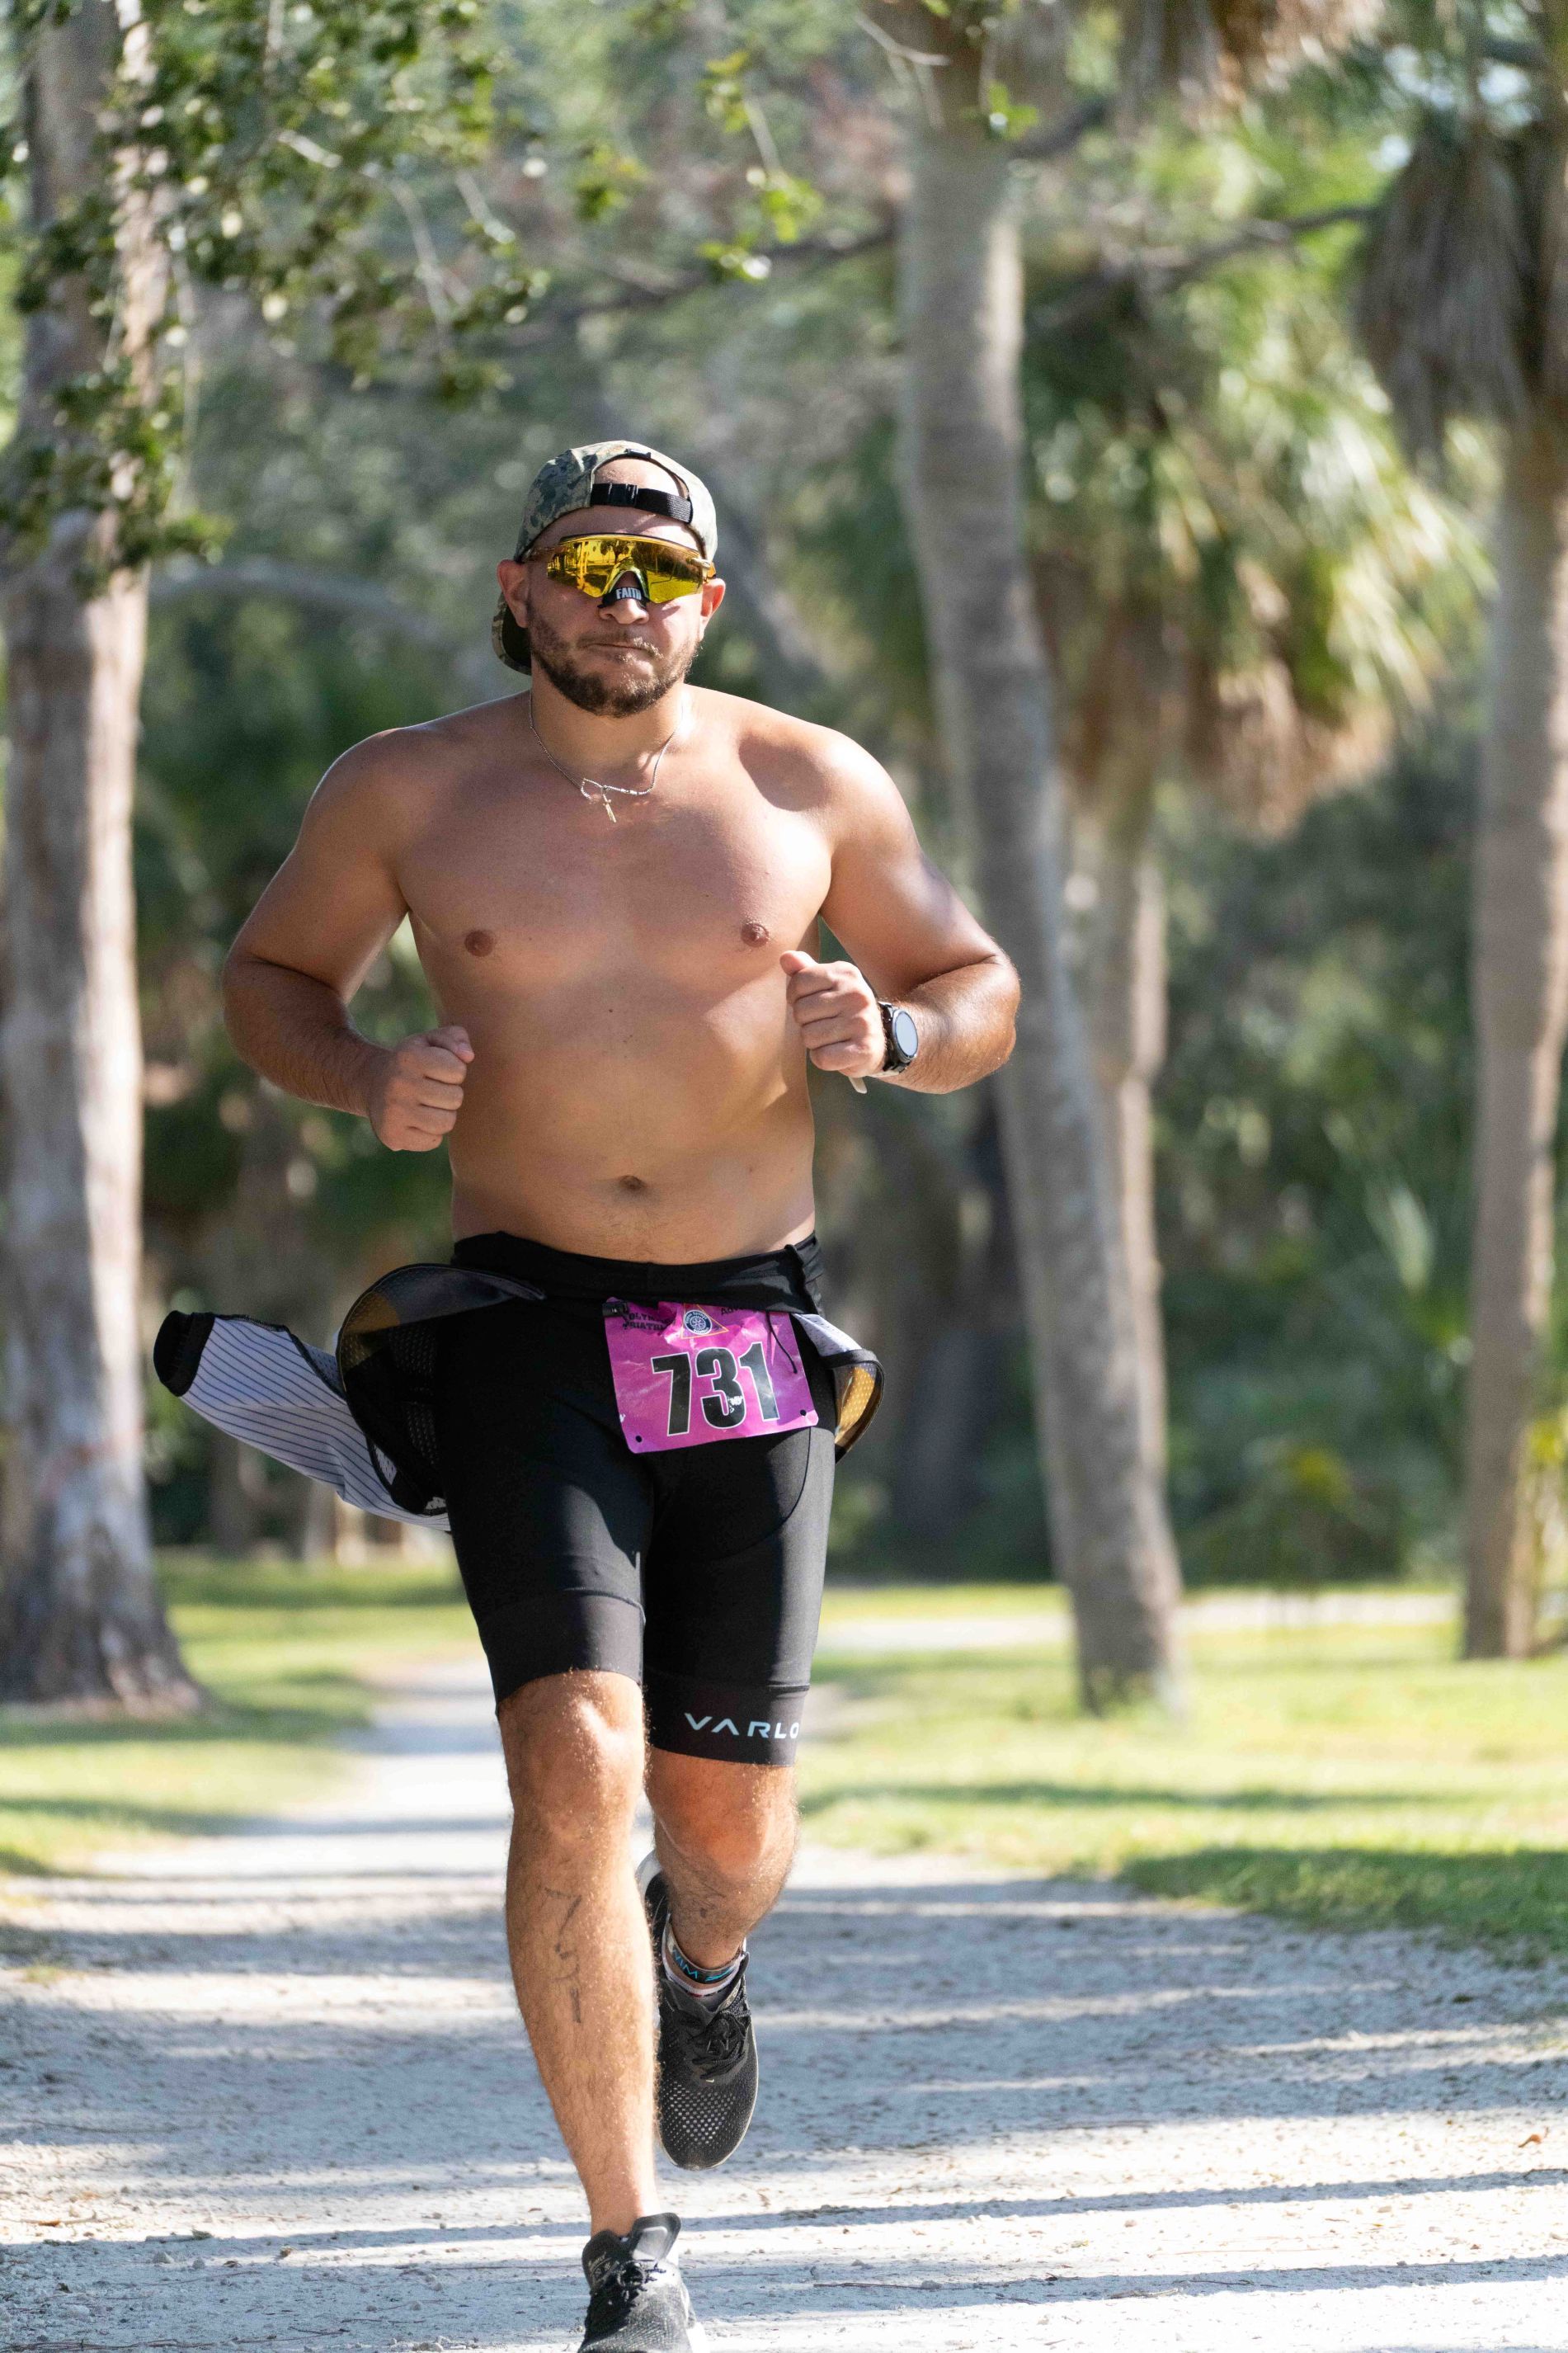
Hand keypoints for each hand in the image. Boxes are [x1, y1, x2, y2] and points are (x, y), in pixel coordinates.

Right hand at [366, 1025, 473, 1150]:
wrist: (371, 1084)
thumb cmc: (412, 1061)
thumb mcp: (430, 1040)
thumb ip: (455, 1037)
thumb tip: (469, 1056)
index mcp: (409, 1058)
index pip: (458, 1071)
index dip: (454, 1071)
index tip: (438, 1071)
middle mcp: (398, 1085)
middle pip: (455, 1098)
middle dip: (449, 1094)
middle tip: (432, 1089)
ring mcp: (393, 1113)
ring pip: (446, 1123)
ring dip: (443, 1114)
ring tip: (428, 1105)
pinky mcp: (392, 1136)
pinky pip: (434, 1141)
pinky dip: (431, 1133)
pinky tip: (417, 1120)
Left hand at [781, 951, 881, 1090]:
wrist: (878, 1040)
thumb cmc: (843, 1010)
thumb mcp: (827, 985)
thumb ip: (804, 970)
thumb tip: (785, 957)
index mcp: (845, 974)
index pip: (799, 982)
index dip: (795, 998)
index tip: (810, 1004)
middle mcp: (857, 994)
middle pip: (801, 1011)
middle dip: (805, 1022)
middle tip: (823, 1023)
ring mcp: (862, 1022)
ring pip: (809, 1036)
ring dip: (813, 1042)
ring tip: (830, 1037)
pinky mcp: (864, 1049)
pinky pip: (822, 1057)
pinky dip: (822, 1058)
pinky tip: (836, 1051)